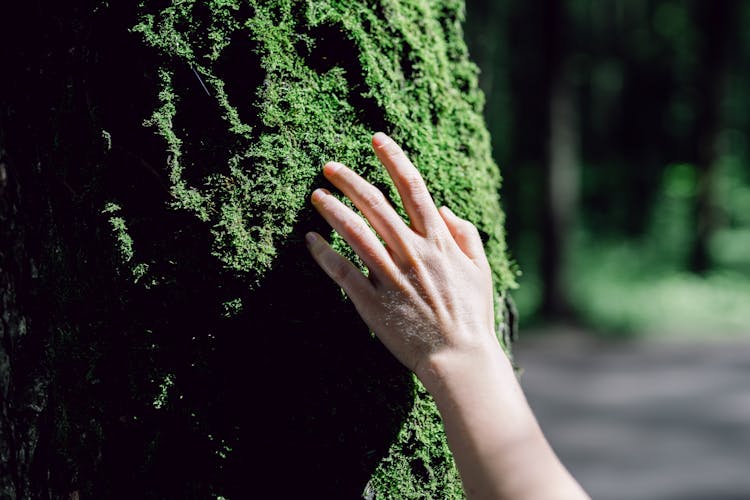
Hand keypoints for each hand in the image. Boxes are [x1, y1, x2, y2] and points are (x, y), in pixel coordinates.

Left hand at [306, 132, 500, 383]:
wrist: (460, 358)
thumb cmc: (471, 315)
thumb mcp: (480, 269)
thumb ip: (465, 234)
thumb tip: (443, 209)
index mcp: (439, 242)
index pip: (414, 188)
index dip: (394, 159)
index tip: (377, 140)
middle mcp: (413, 253)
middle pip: (377, 205)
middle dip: (351, 180)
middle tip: (329, 165)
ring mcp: (391, 277)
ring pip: (355, 233)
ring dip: (332, 210)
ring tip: (315, 195)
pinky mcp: (373, 302)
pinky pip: (343, 272)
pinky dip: (324, 254)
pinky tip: (310, 240)